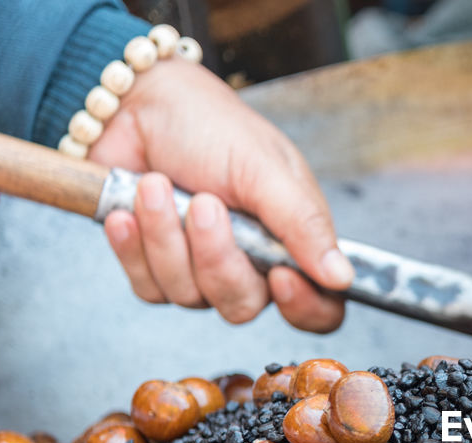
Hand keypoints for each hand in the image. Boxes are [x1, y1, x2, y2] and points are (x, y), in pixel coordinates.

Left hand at [94, 59, 351, 331]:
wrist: (135, 104)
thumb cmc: (210, 127)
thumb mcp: (266, 170)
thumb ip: (304, 225)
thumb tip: (343, 277)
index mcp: (293, 242)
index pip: (320, 307)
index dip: (303, 307)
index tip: (279, 276)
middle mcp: (251, 264)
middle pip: (242, 306)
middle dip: (215, 256)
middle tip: (203, 203)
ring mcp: (200, 271)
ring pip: (188, 296)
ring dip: (166, 237)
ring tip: (155, 184)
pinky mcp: (152, 268)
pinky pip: (148, 288)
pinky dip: (134, 247)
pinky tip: (128, 211)